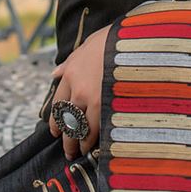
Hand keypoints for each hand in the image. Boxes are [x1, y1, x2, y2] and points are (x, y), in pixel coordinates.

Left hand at [48, 24, 110, 159]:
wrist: (135, 41)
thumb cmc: (115, 39)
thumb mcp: (89, 43)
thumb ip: (71, 61)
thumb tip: (55, 73)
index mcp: (71, 73)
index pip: (58, 103)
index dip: (55, 120)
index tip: (55, 130)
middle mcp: (78, 89)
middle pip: (67, 119)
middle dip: (66, 137)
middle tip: (67, 149)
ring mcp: (93, 99)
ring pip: (81, 128)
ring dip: (79, 143)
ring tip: (80, 153)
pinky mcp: (109, 106)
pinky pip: (98, 128)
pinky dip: (96, 140)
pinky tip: (96, 147)